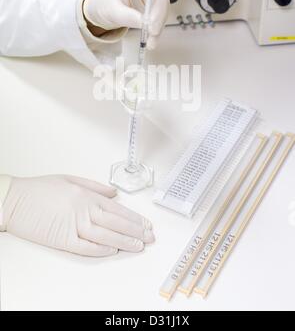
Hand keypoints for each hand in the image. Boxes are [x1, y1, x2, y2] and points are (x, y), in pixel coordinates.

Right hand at [1, 175, 154, 256]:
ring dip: (124, 242)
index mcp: (86, 195)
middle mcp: (83, 209)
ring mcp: (73, 225)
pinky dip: (100, 250)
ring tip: (138, 246)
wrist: (14, 200)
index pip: (117, 209)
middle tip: (150, 237)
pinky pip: (85, 247)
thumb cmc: (40, 189)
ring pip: (105, 236)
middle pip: (116, 223)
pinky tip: (112, 251)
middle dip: (136, 231)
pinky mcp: (61, 239)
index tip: (146, 224)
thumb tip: (114, 193)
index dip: (134, 218)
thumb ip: (95, 187)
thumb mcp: (70, 179)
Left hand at [83, 0, 169, 49]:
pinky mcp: (151, 7)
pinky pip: (159, 18)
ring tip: (152, 39)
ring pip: (162, 8)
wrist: (101, 12)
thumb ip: (126, 15)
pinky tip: (152, 39)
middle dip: (159, 13)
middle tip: (153, 28)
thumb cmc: (103, 3)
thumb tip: (143, 22)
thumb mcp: (112, 10)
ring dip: (159, 25)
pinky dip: (156, 30)